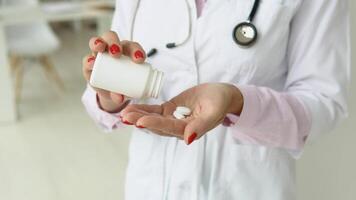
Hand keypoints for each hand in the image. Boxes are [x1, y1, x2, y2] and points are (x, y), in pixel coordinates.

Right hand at [82, 31, 145, 111]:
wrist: (112, 92)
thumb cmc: (125, 85)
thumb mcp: (128, 88)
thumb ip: (124, 93)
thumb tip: (119, 98)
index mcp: (127, 51)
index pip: (132, 46)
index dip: (136, 50)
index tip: (139, 59)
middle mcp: (112, 48)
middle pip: (112, 37)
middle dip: (114, 42)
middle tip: (116, 53)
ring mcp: (99, 54)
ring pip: (97, 42)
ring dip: (98, 43)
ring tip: (100, 48)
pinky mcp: (89, 64)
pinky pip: (87, 59)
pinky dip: (88, 60)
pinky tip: (91, 62)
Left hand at [120, 83, 243, 144]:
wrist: (221, 95)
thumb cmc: (220, 102)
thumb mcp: (213, 112)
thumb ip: (201, 125)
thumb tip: (188, 140)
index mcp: (189, 130)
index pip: (169, 128)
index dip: (154, 125)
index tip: (140, 122)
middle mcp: (178, 127)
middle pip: (157, 125)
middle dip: (141, 121)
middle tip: (125, 116)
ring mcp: (172, 118)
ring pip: (153, 119)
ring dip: (139, 116)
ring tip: (124, 113)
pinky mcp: (169, 110)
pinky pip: (154, 110)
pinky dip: (143, 109)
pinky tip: (131, 107)